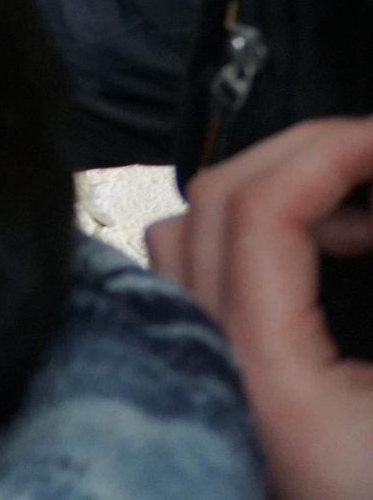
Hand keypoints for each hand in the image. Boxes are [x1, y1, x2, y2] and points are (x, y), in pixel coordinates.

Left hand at [148, 118, 372, 499]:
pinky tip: (346, 250)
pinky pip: (204, 283)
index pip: (260, 208)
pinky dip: (262, 242)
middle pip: (214, 206)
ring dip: (277, 195)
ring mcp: (202, 389)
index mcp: (268, 375)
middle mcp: (209, 376)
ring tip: (370, 199)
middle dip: (304, 155)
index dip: (332, 148)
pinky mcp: (217, 401)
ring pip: (193, 237)